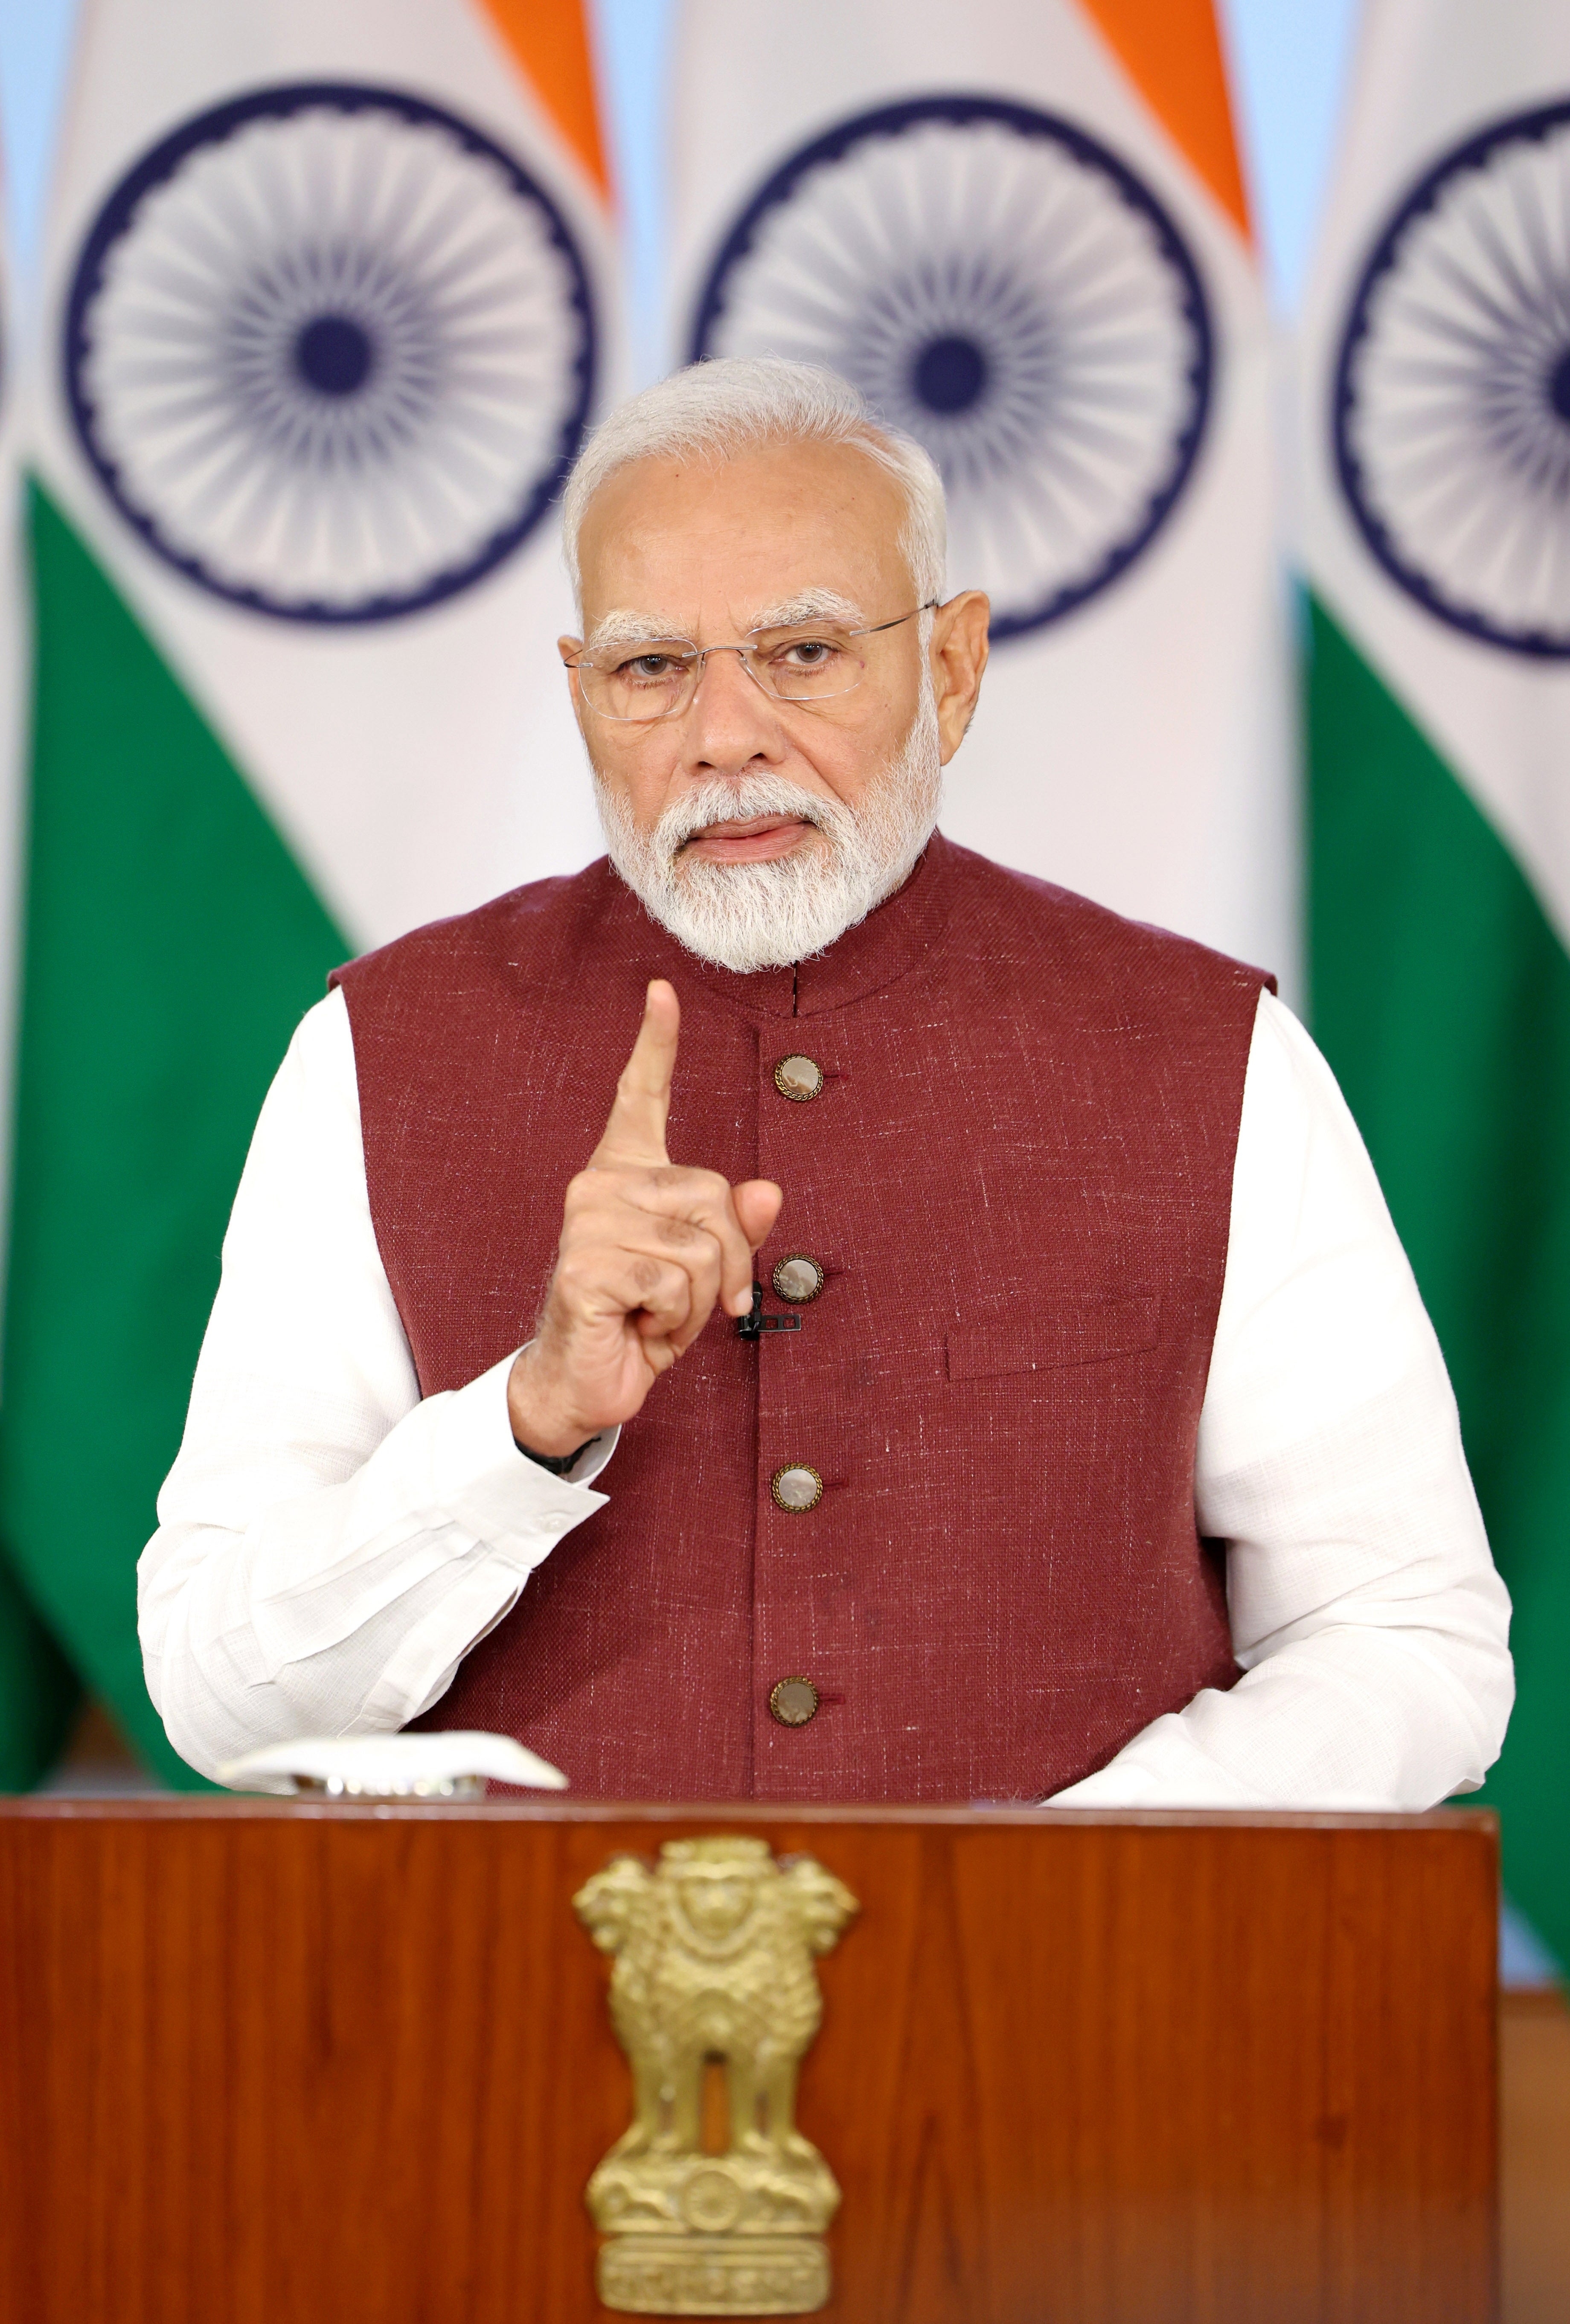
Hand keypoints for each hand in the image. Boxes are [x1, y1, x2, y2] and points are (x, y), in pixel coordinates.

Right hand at [507, 981, 782, 1457]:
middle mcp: (599, 1184)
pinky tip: (639, 1323)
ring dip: (699, 1297)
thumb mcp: (705, 1273)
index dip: (655, 1044)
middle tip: (697, 1299)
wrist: (587, 1380)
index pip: (639, 1096)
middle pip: (715, 1194)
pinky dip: (675, 1318)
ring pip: (701, 1245)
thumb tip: (769, 1193)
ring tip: (656, 1311)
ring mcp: (587, 1222)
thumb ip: (737, 1229)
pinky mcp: (585, 1266)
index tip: (663, 992)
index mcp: (626, 1173)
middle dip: (730, 1259)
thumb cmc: (644, 1320)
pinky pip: (675, 1281)